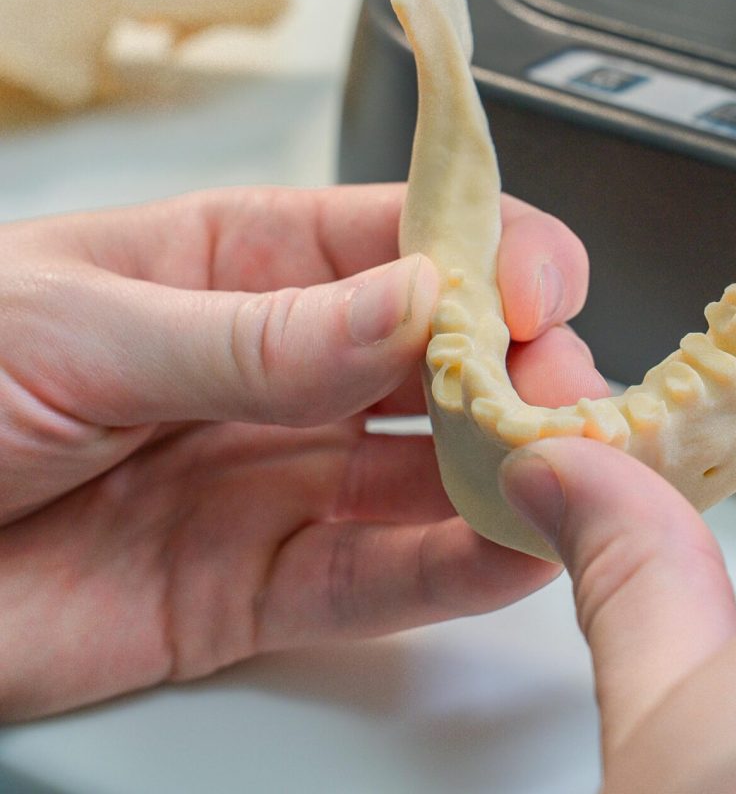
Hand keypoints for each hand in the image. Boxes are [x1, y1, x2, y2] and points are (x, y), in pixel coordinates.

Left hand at [0, 184, 606, 719]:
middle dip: (517, 369)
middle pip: (439, 359)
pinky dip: (450, 571)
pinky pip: (373, 577)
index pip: (403, 238)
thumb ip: (254, 330)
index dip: (486, 254)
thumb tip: (412, 300)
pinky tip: (511, 554)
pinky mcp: (256, 585)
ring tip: (567, 477)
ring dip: (503, 472)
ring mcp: (278, 475)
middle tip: (564, 394)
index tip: (535, 289)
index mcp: (244, 263)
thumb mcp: (80, 321)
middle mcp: (284, 367)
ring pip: (425, 473)